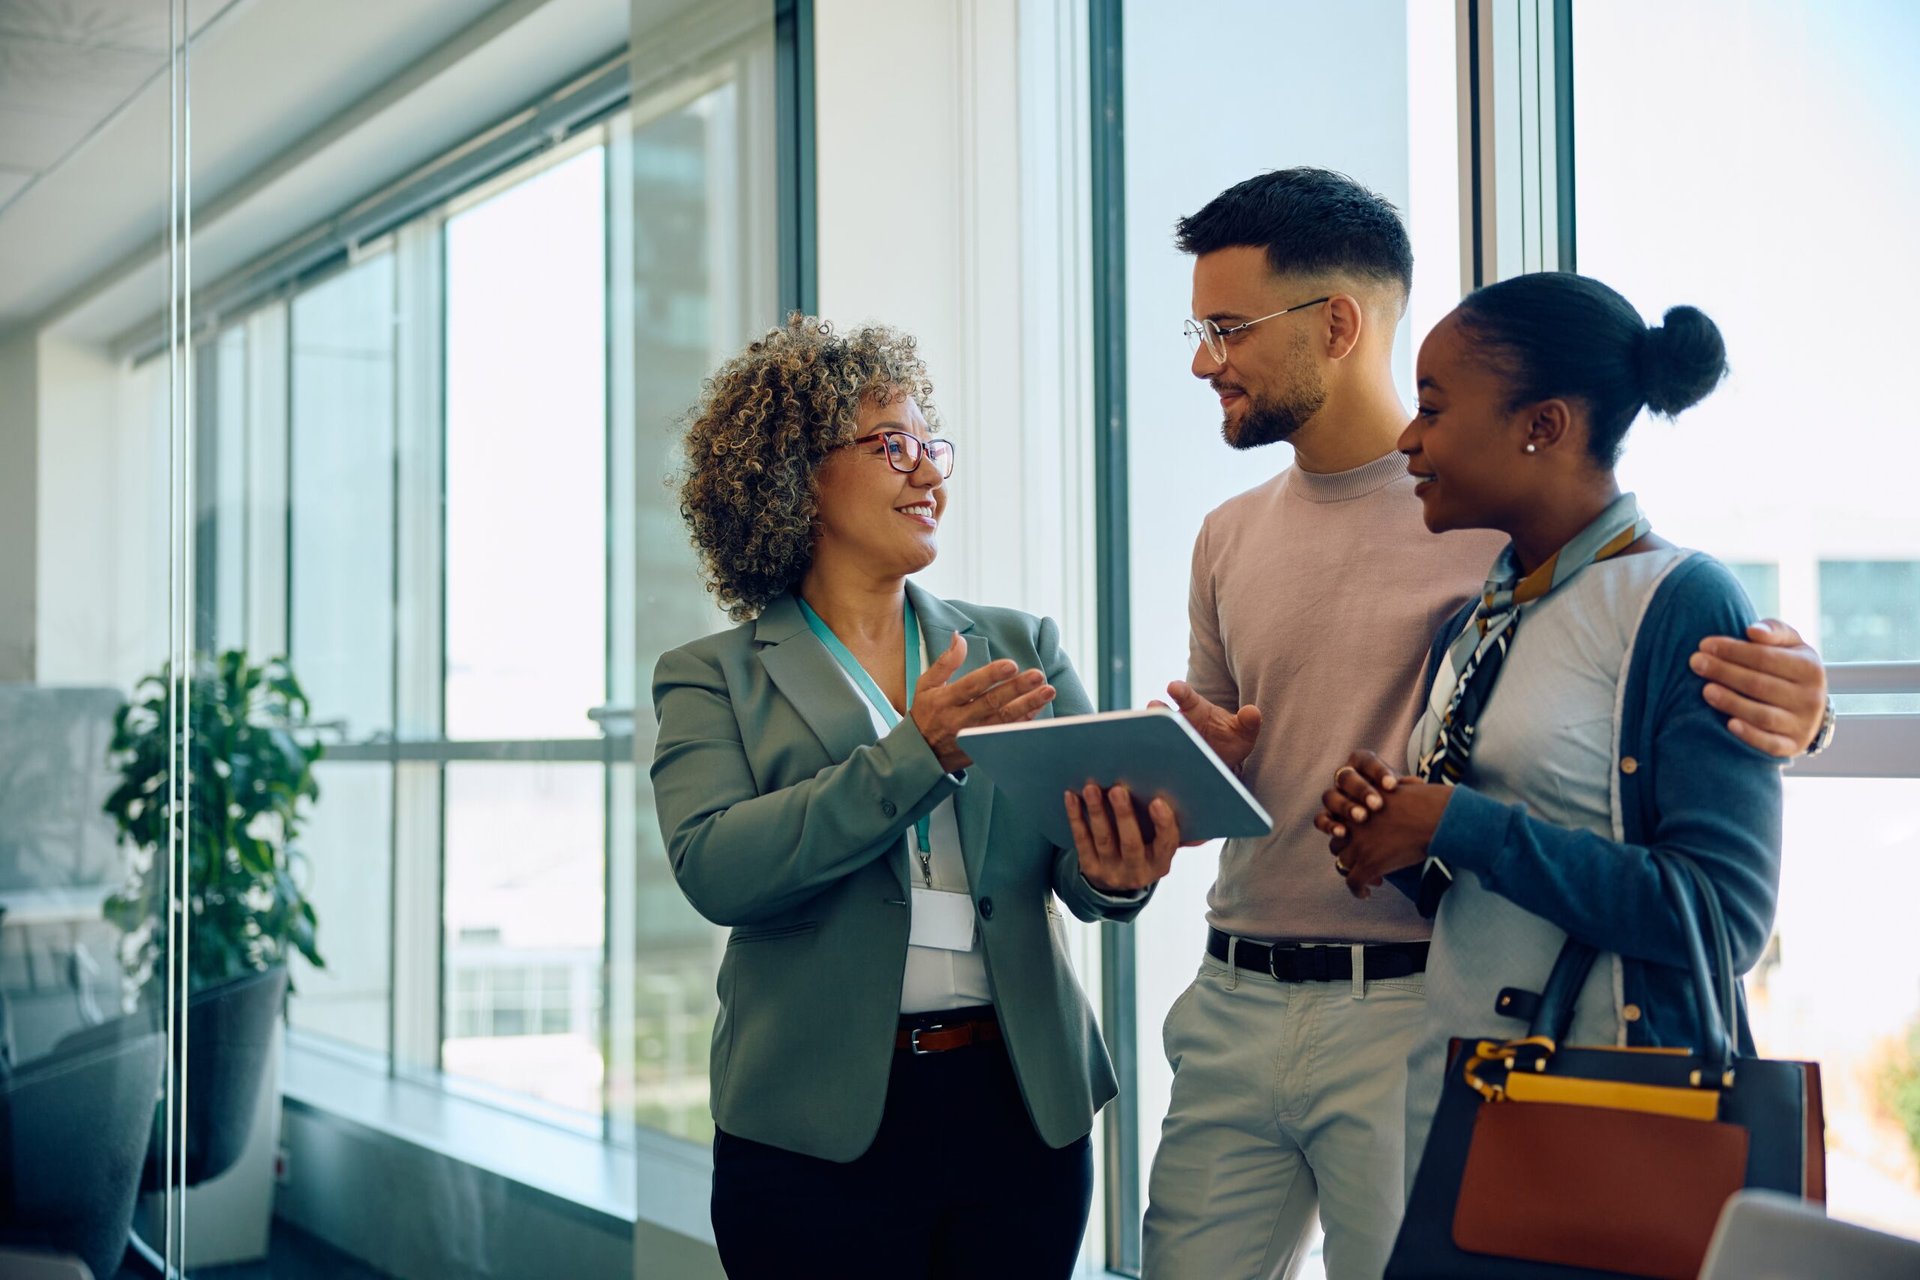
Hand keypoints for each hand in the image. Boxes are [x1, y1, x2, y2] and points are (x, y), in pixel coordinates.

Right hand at [910, 634, 1055, 771]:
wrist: (921, 754)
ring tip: (1047, 691)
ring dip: (1028, 706)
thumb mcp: (926, 685)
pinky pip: (1006, 735)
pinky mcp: (981, 750)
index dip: (990, 676)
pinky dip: (1023, 723)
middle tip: (1038, 676)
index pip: (970, 686)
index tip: (1011, 665)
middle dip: (1017, 689)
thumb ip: (945, 662)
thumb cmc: (925, 713)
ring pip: (1004, 721)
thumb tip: (960, 638)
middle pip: (992, 704)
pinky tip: (1038, 709)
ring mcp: (972, 737)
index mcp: (945, 701)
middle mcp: (959, 720)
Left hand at [1063, 783, 1180, 892]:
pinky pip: (1082, 841)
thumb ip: (1175, 833)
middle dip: (1124, 815)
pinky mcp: (1090, 869)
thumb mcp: (1161, 849)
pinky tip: (1072, 797)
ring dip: (1097, 812)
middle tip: (1118, 789)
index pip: (1166, 844)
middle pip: (1131, 843)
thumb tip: (1205, 821)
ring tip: (1091, 788)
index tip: (1157, 801)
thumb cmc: (1145, 852)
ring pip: (1104, 840)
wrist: (1116, 886)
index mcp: (1161, 863)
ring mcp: (1112, 872)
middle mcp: (1138, 872)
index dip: (1163, 823)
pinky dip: (1076, 818)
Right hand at [1162, 680, 1261, 770]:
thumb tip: (1253, 712)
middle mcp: (1178, 723)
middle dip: (1157, 712)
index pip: (1185, 695)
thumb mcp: (1242, 731)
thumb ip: (1248, 722)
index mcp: (1194, 708)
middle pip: (1163, 714)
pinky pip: (1159, 759)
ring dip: (1153, 736)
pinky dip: (1157, 761)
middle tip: (1153, 708)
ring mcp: (1170, 741)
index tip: (1173, 687)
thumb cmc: (1229, 740)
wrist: (1220, 764)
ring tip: (1150, 738)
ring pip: (1157, 736)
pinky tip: (1158, 769)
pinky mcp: (1167, 759)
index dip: (1179, 690)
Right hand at [1312, 751, 1400, 844]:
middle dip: (1361, 790)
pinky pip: (1320, 819)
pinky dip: (1329, 825)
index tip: (1392, 786)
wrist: (1388, 823)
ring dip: (1345, 807)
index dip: (1377, 772)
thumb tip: (1417, 785)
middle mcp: (1345, 778)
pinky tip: (1343, 833)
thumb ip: (1408, 787)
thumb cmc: (1399, 802)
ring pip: (1330, 797)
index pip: (1367, 761)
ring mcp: (1334, 797)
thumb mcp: (1405, 792)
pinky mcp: (1327, 818)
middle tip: (1377, 805)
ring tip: (1362, 818)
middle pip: (1346, 777)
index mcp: (1363, 764)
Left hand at [1327, 780, 1451, 899]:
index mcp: (1356, 803)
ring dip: (1355, 870)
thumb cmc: (1429, 800)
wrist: (1438, 816)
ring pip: (1343, 863)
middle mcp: (1351, 821)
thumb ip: (1389, 792)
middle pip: (1337, 841)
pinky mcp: (1369, 863)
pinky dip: (1358, 891)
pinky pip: (1353, 882)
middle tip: (1367, 861)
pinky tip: (1366, 895)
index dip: (1350, 832)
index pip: (1339, 820)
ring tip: (1373, 878)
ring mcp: (1358, 842)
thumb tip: (1402, 786)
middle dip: (1350, 852)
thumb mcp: (1401, 786)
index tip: (1365, 841)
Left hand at [1691, 619, 1827, 756]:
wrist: (1808, 707)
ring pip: (1763, 715)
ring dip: (1731, 702)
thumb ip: (1774, 631)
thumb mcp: (1790, 645)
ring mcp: (1802, 725)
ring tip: (1705, 690)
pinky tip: (1729, 724)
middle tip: (1696, 663)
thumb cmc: (1789, 667)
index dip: (1733, 650)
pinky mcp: (1792, 746)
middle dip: (1724, 672)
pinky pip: (1770, 744)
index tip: (1704, 644)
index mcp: (1810, 668)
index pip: (1766, 657)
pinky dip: (1750, 735)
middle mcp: (1811, 698)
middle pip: (1760, 685)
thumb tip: (1752, 631)